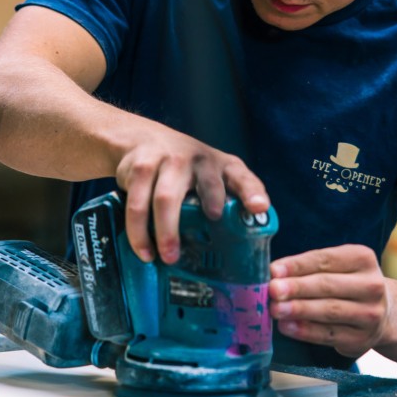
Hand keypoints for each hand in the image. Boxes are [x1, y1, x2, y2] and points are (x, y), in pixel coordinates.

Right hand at [115, 129, 268, 263]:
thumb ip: (226, 202)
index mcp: (223, 166)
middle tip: (195, 246)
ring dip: (165, 232)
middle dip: (210, 214)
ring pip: (165, 199)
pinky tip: (144, 248)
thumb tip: (240, 249)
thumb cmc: (186, 168)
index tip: (259, 208)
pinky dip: (139, 230)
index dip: (252, 192)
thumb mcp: (211, 177)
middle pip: (202, 189)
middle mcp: (199, 160)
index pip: (243, 178)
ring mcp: (169, 160)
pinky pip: (138, 203)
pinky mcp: (141, 167)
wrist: (143, 139)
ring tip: (164, 258)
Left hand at [268, 244, 389, 358]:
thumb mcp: (337, 267)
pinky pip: (328, 334)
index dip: (297, 265)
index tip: (273, 270)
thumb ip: (308, 268)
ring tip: (275, 309)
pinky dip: (305, 331)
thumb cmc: (346, 284)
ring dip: (299, 309)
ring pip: (329, 310)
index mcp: (362, 259)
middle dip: (296, 288)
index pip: (324, 259)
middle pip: (327, 285)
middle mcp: (371, 285)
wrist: (384, 314)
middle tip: (272, 290)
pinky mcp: (361, 339)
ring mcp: (369, 314)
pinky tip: (287, 327)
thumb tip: (273, 274)